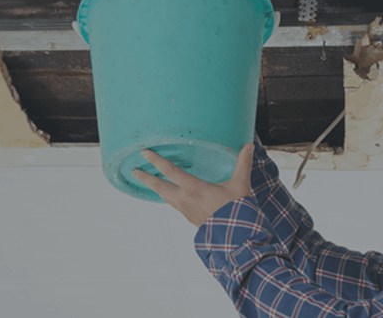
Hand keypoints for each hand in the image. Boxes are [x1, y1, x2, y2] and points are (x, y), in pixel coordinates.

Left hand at [132, 143, 254, 226]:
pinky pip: (174, 204)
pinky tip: (170, 196)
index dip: (156, 161)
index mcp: (195, 188)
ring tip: (148, 182)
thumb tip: (249, 146)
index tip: (144, 153)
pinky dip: (167, 197)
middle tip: (134, 171)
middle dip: (146, 178)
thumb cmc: (237, 210)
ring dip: (155, 188)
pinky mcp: (190, 218)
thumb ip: (243, 163)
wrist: (235, 238)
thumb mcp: (240, 184)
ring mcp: (186, 210)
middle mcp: (186, 199)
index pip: (171, 171)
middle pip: (160, 187)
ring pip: (165, 197)